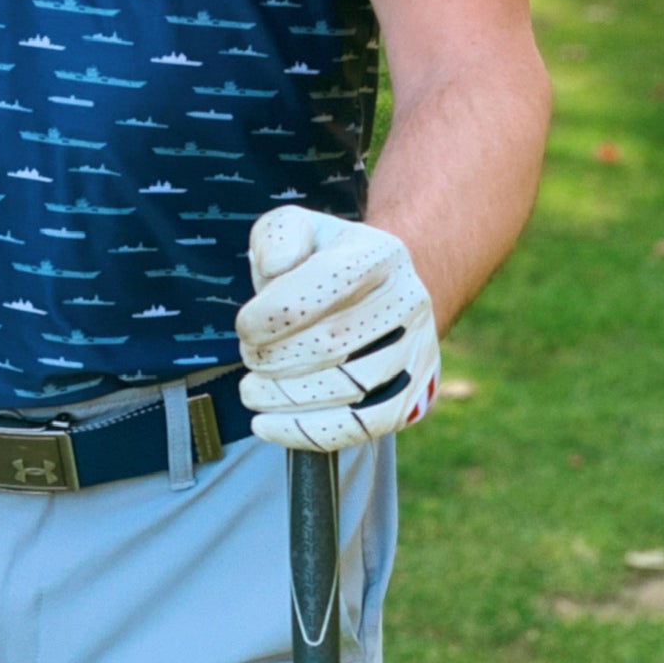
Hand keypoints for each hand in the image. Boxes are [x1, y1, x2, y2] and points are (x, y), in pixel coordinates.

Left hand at [236, 205, 439, 451]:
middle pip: (335, 342)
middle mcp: (409, 301)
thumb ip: (278, 237)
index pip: (327, 283)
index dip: (275, 312)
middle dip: (276, 357)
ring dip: (286, 396)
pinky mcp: (414, 398)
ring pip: (350, 389)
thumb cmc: (322, 264)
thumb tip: (275, 269)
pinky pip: (362, 428)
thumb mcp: (295, 230)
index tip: (244, 327)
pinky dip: (308, 433)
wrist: (377, 296)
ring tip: (251, 391)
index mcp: (381, 253)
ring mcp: (418, 353)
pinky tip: (266, 425)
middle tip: (249, 357)